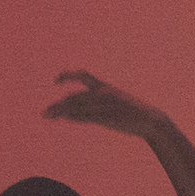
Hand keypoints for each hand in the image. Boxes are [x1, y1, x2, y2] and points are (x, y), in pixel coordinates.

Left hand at [41, 69, 166, 139]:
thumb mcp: (113, 104)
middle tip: (44, 112)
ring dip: (60, 111)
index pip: (83, 76)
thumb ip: (95, 107)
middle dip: (58, 104)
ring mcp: (104, 105)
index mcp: (105, 87)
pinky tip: (64, 118)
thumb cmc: (131, 112)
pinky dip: (74, 117)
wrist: (150, 119)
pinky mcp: (107, 117)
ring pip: (77, 106)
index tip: (55, 81)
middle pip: (75, 97)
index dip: (68, 76)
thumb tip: (77, 113)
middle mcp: (102, 94)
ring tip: (46, 115)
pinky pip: (86, 116)